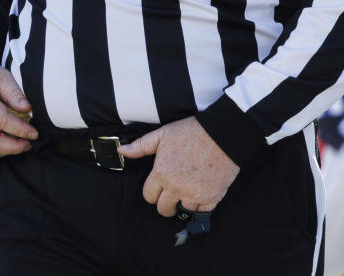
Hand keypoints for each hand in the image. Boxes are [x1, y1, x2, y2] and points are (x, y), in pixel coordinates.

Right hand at [0, 59, 37, 158]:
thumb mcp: (1, 75)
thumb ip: (14, 92)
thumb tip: (27, 109)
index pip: (2, 121)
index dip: (21, 130)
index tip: (34, 132)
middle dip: (15, 146)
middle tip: (29, 142)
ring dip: (7, 150)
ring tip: (20, 142)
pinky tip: (6, 142)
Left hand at [118, 116, 238, 216]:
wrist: (221, 135)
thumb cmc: (191, 132)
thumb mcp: (161, 135)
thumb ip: (140, 146)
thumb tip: (122, 150)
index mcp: (161, 173)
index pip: (148, 196)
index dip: (152, 192)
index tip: (158, 187)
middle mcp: (176, 187)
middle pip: (163, 208)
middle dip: (165, 203)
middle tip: (171, 194)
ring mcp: (194, 194)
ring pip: (183, 211)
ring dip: (184, 203)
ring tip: (187, 190)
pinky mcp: (212, 197)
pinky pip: (202, 211)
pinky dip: (201, 205)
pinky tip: (200, 192)